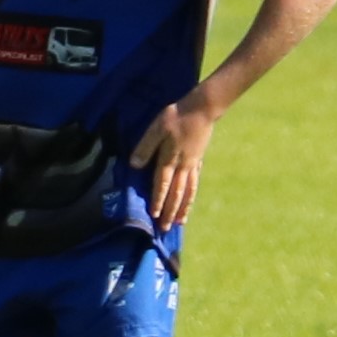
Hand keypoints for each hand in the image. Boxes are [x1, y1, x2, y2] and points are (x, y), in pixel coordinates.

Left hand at [129, 92, 217, 227]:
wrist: (202, 108)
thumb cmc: (176, 117)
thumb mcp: (156, 129)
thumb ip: (145, 147)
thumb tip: (134, 165)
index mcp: (170, 159)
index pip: (162, 184)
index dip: (158, 200)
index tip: (155, 215)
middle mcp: (183, 166)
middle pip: (176, 193)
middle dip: (170, 212)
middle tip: (166, 228)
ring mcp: (193, 164)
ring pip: (188, 191)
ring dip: (183, 208)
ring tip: (181, 222)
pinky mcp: (198, 160)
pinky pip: (195, 183)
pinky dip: (192, 195)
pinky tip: (190, 200)